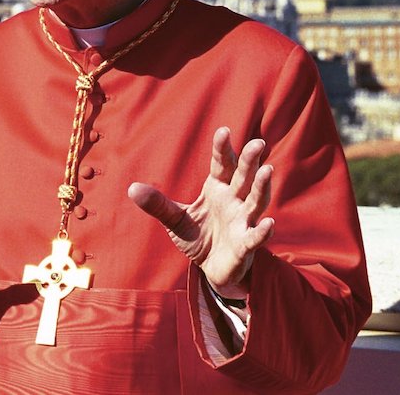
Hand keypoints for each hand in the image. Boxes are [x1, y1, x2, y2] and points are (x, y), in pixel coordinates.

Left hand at [127, 126, 274, 298]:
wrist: (210, 268)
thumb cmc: (198, 237)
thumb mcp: (175, 219)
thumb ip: (158, 204)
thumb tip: (131, 188)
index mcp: (218, 190)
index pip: (222, 165)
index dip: (223, 149)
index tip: (223, 131)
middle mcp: (234, 202)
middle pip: (244, 178)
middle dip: (250, 161)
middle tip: (258, 142)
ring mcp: (242, 222)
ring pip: (255, 201)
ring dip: (262, 187)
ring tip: (268, 170)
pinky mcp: (245, 246)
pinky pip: (255, 237)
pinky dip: (262, 232)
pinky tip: (268, 224)